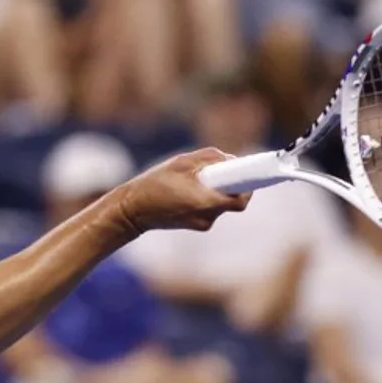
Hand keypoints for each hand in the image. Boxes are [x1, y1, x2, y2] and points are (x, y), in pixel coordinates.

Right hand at [117, 147, 251, 232]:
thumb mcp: (181, 162)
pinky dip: (207, 197)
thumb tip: (230, 160)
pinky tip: (190, 188)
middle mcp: (207, 217)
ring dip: (217, 190)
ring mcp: (201, 223)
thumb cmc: (154, 184)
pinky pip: (210, 209)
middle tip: (222, 169)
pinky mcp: (194, 225)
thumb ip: (210, 158)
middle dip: (230, 184)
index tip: (249, 173)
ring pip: (220, 204)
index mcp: (206, 202)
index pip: (240, 199)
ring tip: (198, 178)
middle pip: (231, 201)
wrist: (132, 210)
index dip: (248, 186)